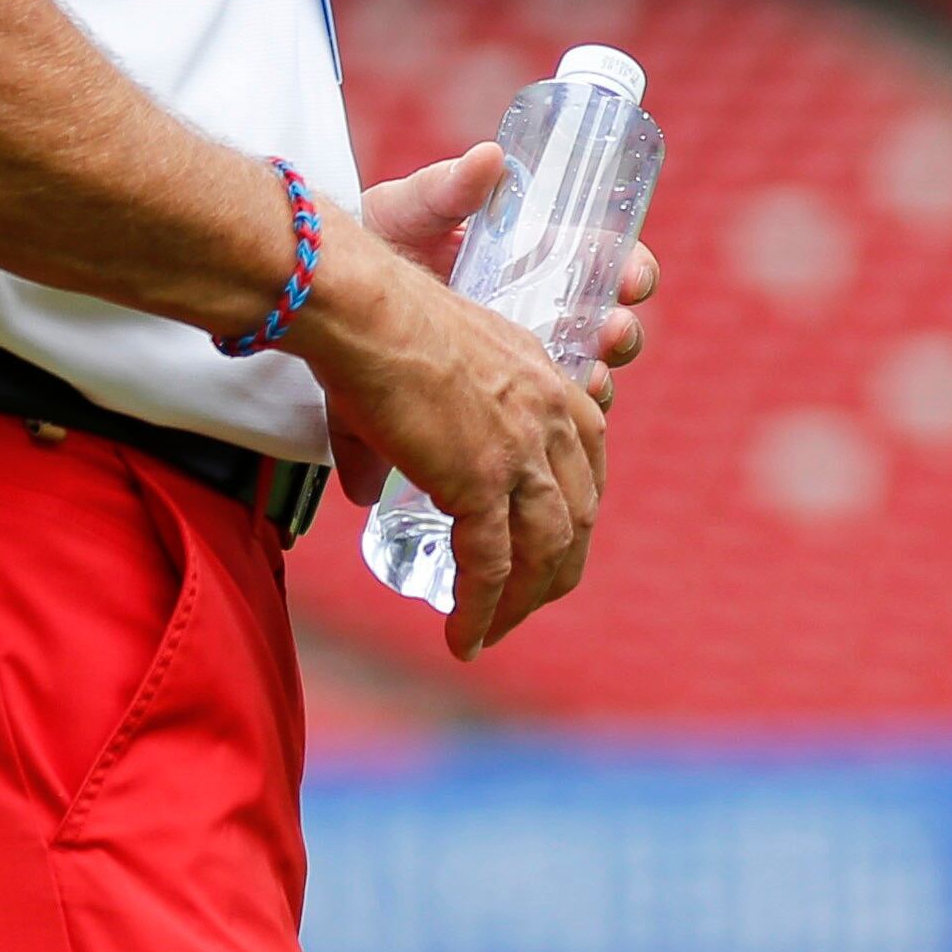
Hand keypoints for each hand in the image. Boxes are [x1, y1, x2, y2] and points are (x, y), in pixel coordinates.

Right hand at [292, 195, 608, 660]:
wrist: (365, 312)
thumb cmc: (377, 329)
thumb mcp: (417, 378)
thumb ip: (397, 439)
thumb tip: (363, 496)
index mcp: (545, 380)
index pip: (588, 455)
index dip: (575, 506)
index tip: (553, 537)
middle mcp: (549, 415)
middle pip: (578, 512)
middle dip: (558, 566)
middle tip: (530, 599)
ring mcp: (521, 451)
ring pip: (545, 548)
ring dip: (524, 600)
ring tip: (495, 632)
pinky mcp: (480, 482)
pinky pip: (491, 566)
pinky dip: (482, 610)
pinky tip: (464, 639)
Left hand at [340, 143, 658, 438]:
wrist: (328, 296)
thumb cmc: (378, 242)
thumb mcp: (410, 209)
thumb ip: (449, 187)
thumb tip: (491, 158)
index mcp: (531, 258)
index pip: (602, 264)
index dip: (630, 271)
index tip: (633, 278)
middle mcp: (537, 309)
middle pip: (604, 329)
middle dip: (621, 334)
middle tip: (612, 331)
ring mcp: (517, 363)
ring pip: (582, 380)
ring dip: (598, 380)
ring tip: (592, 378)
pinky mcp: (490, 408)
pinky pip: (538, 427)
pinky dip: (555, 429)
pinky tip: (540, 422)